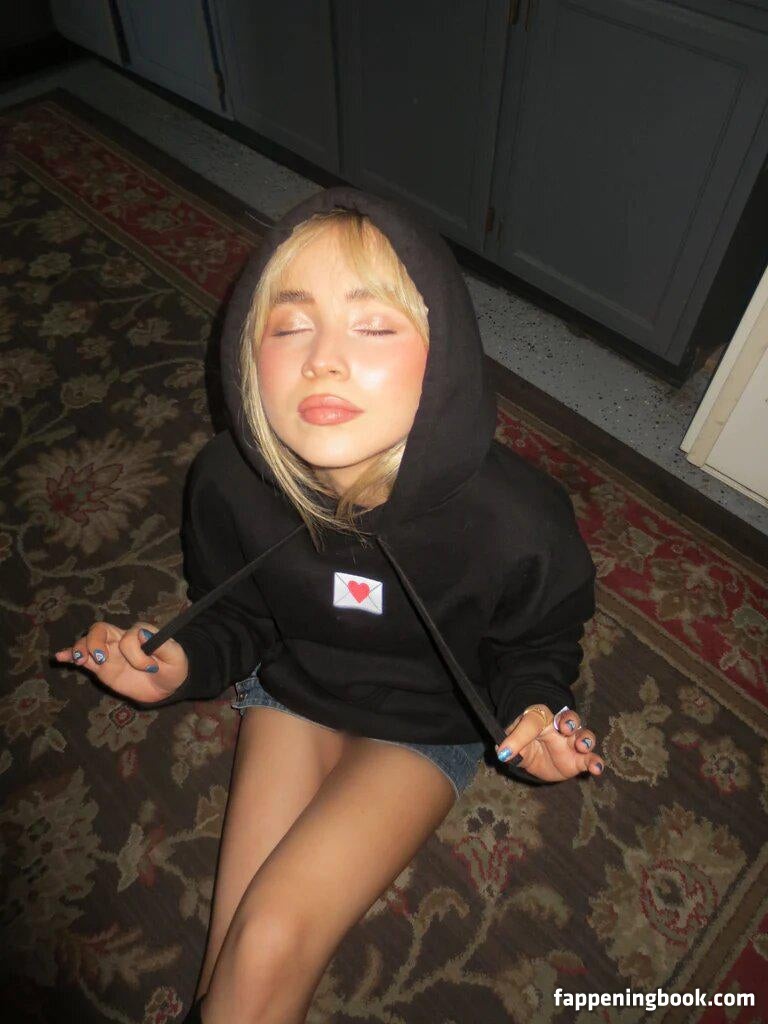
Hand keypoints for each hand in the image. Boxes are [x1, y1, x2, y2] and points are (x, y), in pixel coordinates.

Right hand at [53, 621, 188, 704]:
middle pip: (100, 629)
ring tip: (82, 660)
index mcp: (139, 633)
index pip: (129, 636)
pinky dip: (70, 656)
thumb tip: (143, 634)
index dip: (137, 652)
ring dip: (81, 648)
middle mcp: (121, 639)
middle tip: (102, 659)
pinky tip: (60, 657)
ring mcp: (110, 653)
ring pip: (88, 642)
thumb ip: (163, 645)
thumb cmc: (173, 667)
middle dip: (95, 641)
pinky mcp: (102, 668)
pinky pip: (84, 659)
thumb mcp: (175, 657)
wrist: (168, 685)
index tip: (150, 667)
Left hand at [495, 705, 604, 781]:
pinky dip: (595, 762)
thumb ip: (510, 744)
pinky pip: (590, 759)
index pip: (533, 719)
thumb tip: (503, 753)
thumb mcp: (512, 740)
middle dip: (569, 721)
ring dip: (585, 739)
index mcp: (539, 717)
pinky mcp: (578, 759)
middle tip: (565, 728)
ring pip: (584, 735)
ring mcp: (571, 742)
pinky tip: (596, 768)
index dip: (525, 730)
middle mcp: (559, 726)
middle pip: (569, 718)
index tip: (516, 745)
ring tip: (581, 746)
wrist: (534, 752)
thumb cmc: (523, 739)